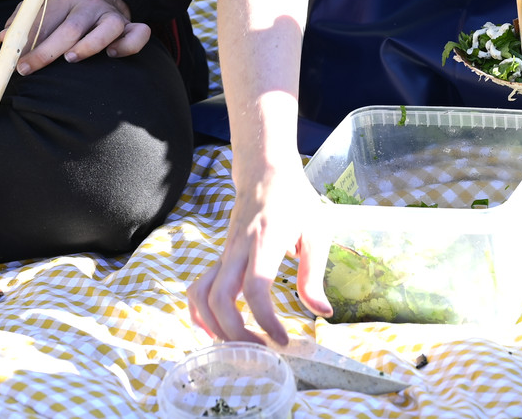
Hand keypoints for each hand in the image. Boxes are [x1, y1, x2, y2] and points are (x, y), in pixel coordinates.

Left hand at [14, 0, 150, 74]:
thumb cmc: (64, 8)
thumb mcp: (41, 5)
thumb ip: (22, 20)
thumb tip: (5, 38)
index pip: (46, 18)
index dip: (28, 42)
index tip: (16, 62)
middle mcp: (90, 3)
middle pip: (72, 28)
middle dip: (47, 51)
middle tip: (28, 68)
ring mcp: (112, 14)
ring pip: (109, 28)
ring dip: (90, 46)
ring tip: (71, 58)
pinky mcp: (130, 25)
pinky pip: (139, 34)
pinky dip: (128, 46)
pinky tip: (112, 55)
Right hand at [186, 160, 331, 343]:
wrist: (265, 171)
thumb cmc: (295, 200)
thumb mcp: (316, 232)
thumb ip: (314, 275)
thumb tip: (323, 313)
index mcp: (265, 241)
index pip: (255, 289)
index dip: (266, 321)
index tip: (282, 341)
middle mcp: (239, 249)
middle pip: (219, 297)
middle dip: (235, 332)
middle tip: (259, 350)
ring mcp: (225, 252)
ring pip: (201, 294)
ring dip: (213, 326)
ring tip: (236, 345)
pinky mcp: (220, 256)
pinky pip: (199, 287)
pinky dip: (200, 312)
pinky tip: (215, 330)